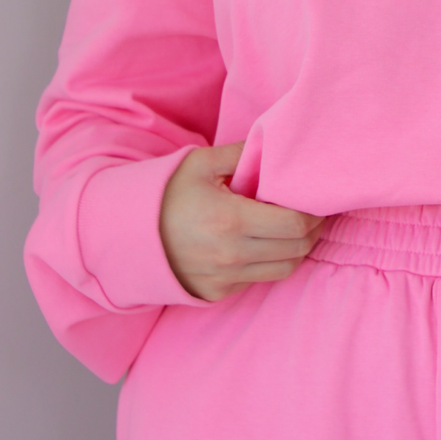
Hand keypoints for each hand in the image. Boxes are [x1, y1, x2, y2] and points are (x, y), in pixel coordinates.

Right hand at [159, 142, 324, 301]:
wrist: (122, 233)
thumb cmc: (165, 192)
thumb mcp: (201, 162)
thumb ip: (245, 153)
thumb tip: (279, 146)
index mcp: (230, 220)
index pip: (296, 224)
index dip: (315, 213)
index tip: (317, 200)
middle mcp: (230, 256)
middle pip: (297, 249)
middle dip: (313, 230)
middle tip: (314, 213)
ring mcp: (223, 279)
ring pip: (284, 269)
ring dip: (296, 249)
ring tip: (294, 228)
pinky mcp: (216, 293)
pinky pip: (258, 280)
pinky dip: (270, 262)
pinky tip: (264, 243)